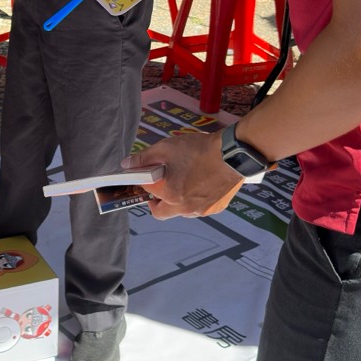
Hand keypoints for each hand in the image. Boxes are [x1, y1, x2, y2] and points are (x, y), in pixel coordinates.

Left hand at [123, 131, 243, 218]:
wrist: (234, 153)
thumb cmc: (199, 149)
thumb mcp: (167, 148)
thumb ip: (144, 158)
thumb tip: (127, 165)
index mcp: (169, 194)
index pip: (145, 191)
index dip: (143, 181)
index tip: (146, 175)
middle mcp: (183, 207)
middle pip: (160, 212)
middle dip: (155, 200)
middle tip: (160, 185)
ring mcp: (201, 210)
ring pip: (179, 211)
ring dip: (175, 201)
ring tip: (183, 180)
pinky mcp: (215, 208)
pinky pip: (197, 209)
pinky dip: (194, 200)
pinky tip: (200, 184)